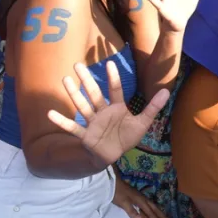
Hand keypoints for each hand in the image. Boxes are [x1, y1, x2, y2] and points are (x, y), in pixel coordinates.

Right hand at [48, 61, 169, 167]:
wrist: (114, 154)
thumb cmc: (127, 136)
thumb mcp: (143, 122)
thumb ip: (153, 107)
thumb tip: (167, 91)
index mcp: (116, 107)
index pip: (114, 89)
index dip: (113, 77)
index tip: (109, 63)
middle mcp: (102, 111)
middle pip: (94, 93)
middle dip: (86, 79)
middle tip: (77, 64)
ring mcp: (93, 122)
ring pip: (82, 105)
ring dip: (73, 94)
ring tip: (64, 79)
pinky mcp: (86, 135)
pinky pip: (73, 128)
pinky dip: (62, 121)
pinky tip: (50, 114)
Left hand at [112, 178, 170, 217]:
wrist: (113, 182)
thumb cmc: (118, 193)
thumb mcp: (124, 203)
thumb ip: (131, 211)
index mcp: (141, 201)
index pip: (150, 213)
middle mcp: (143, 198)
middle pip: (155, 208)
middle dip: (162, 215)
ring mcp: (140, 196)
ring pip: (152, 205)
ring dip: (158, 211)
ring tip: (163, 216)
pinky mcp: (137, 196)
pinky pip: (149, 204)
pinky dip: (153, 208)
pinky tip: (151, 209)